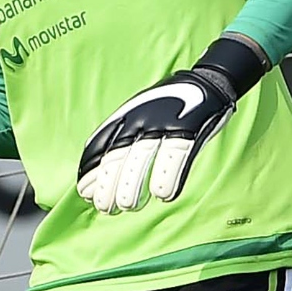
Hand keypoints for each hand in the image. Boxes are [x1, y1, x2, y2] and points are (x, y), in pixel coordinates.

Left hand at [76, 37, 265, 213]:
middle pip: (117, 157)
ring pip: (141, 159)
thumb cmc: (169, 106)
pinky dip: (168, 179)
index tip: (85, 193)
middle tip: (105, 207)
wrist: (205, 83)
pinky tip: (163, 195)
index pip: (98, 147)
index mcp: (124, 117)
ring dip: (132, 187)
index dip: (90, 172)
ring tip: (128, 206)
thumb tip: (98, 173)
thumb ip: (119, 138)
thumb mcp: (137, 114)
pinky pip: (175, 157)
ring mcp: (163, 124)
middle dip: (107, 186)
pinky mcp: (188, 129)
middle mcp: (139, 120)